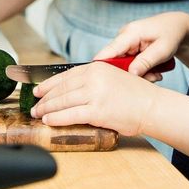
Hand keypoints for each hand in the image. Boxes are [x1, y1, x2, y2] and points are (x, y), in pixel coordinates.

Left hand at [31, 62, 164, 135]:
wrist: (153, 106)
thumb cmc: (136, 96)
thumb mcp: (112, 78)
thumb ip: (93, 81)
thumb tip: (72, 91)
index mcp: (97, 67)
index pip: (66, 75)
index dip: (49, 84)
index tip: (38, 90)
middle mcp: (94, 78)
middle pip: (61, 88)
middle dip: (45, 98)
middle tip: (35, 105)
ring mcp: (95, 94)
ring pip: (62, 101)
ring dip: (47, 109)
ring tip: (38, 114)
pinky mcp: (97, 111)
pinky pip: (70, 115)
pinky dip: (57, 118)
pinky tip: (49, 120)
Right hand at [93, 12, 188, 76]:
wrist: (177, 26)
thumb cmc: (171, 34)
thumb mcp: (163, 50)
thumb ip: (146, 62)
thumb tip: (131, 74)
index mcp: (129, 33)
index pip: (108, 52)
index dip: (102, 68)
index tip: (105, 83)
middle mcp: (123, 37)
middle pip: (116, 63)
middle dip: (132, 75)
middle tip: (152, 78)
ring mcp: (125, 43)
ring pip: (124, 66)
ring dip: (139, 74)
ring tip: (156, 74)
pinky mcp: (129, 48)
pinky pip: (129, 64)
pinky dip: (141, 70)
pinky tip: (153, 70)